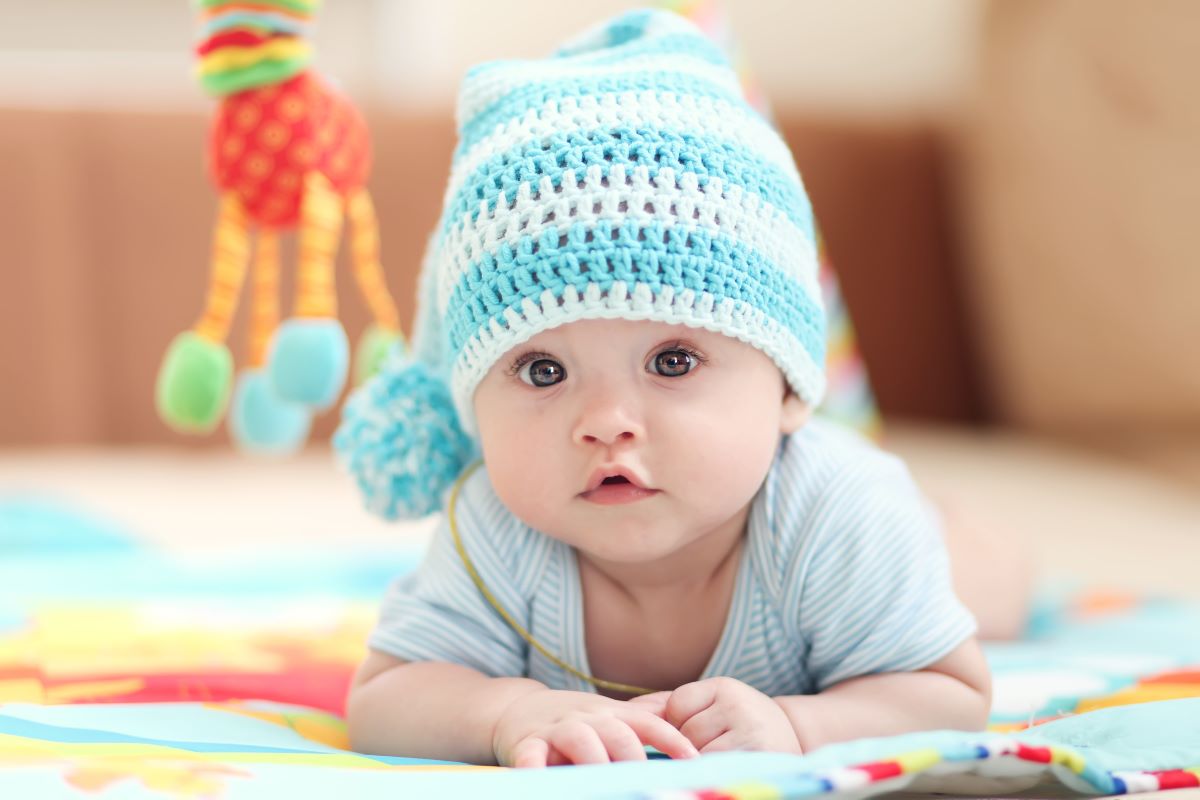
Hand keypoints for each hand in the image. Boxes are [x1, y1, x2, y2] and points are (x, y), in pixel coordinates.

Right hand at [492, 689, 698, 767]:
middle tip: (646, 785)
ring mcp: (557, 729)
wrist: (517, 709)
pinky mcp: (526, 743)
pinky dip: (535, 768)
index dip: (672, 739)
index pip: (648, 722)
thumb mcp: (608, 718)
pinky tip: (541, 781)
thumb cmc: (575, 722)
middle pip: (617, 732)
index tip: (693, 760)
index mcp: (612, 714)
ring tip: (604, 784)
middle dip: (634, 758)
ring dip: (595, 762)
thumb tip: (687, 745)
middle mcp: (588, 718)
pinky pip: (530, 755)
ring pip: (580, 740)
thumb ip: (642, 729)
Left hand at [631, 678, 801, 753]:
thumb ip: (666, 705)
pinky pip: (715, 769)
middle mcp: (738, 703)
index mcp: (724, 687)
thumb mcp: (710, 705)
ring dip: (703, 763)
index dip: (678, 725)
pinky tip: (724, 769)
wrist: (794, 742)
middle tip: (713, 749)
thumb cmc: (739, 725)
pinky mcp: (758, 756)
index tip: (697, 732)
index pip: (676, 707)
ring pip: (698, 754)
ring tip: (723, 758)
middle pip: (685, 733)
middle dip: (689, 748)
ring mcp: (750, 731)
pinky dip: (713, 772)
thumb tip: (621, 711)